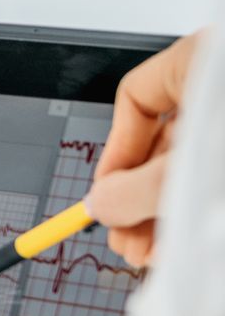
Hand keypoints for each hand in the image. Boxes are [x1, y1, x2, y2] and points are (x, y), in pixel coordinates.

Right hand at [84, 30, 205, 266]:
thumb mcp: (191, 167)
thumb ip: (139, 186)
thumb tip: (101, 206)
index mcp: (202, 62)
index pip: (136, 97)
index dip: (115, 152)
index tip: (107, 196)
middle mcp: (218, 90)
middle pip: (163, 142)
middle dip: (139, 196)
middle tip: (124, 238)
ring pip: (192, 167)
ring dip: (164, 213)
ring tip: (150, 253)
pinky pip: (213, 181)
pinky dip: (195, 211)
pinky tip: (179, 244)